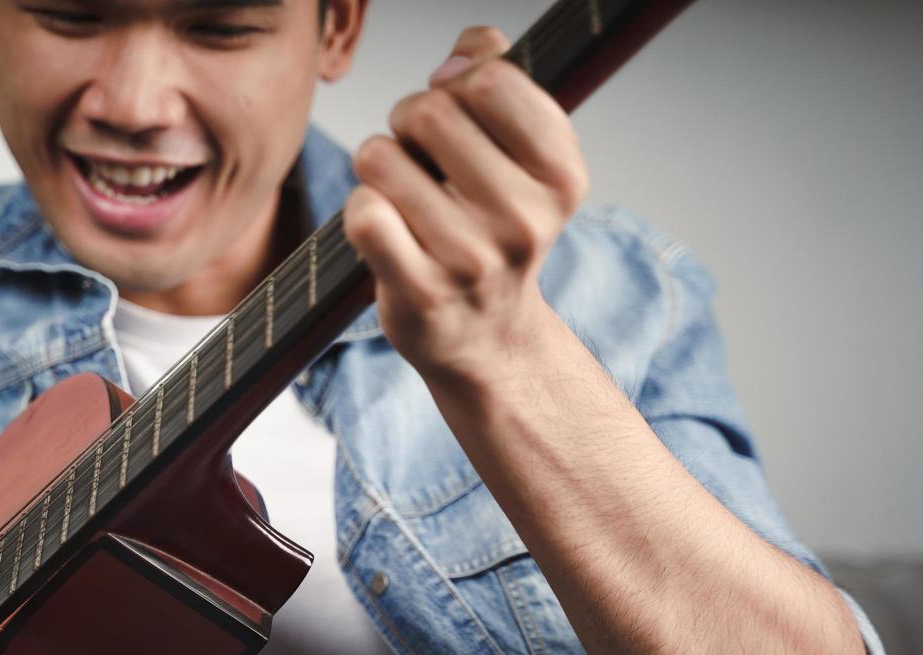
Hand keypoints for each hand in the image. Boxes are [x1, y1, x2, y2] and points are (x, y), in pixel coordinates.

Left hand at [343, 26, 587, 387]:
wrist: (486, 338)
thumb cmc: (494, 232)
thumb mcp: (524, 157)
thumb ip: (501, 80)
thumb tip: (469, 48)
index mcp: (560, 176)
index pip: (489, 79)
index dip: (455, 83)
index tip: (455, 111)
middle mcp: (524, 220)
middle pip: (427, 111)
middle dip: (408, 121)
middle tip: (420, 159)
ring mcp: (471, 261)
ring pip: (381, 158)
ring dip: (379, 167)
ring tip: (405, 198)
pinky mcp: (420, 293)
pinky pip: (363, 214)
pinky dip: (362, 211)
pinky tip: (386, 232)